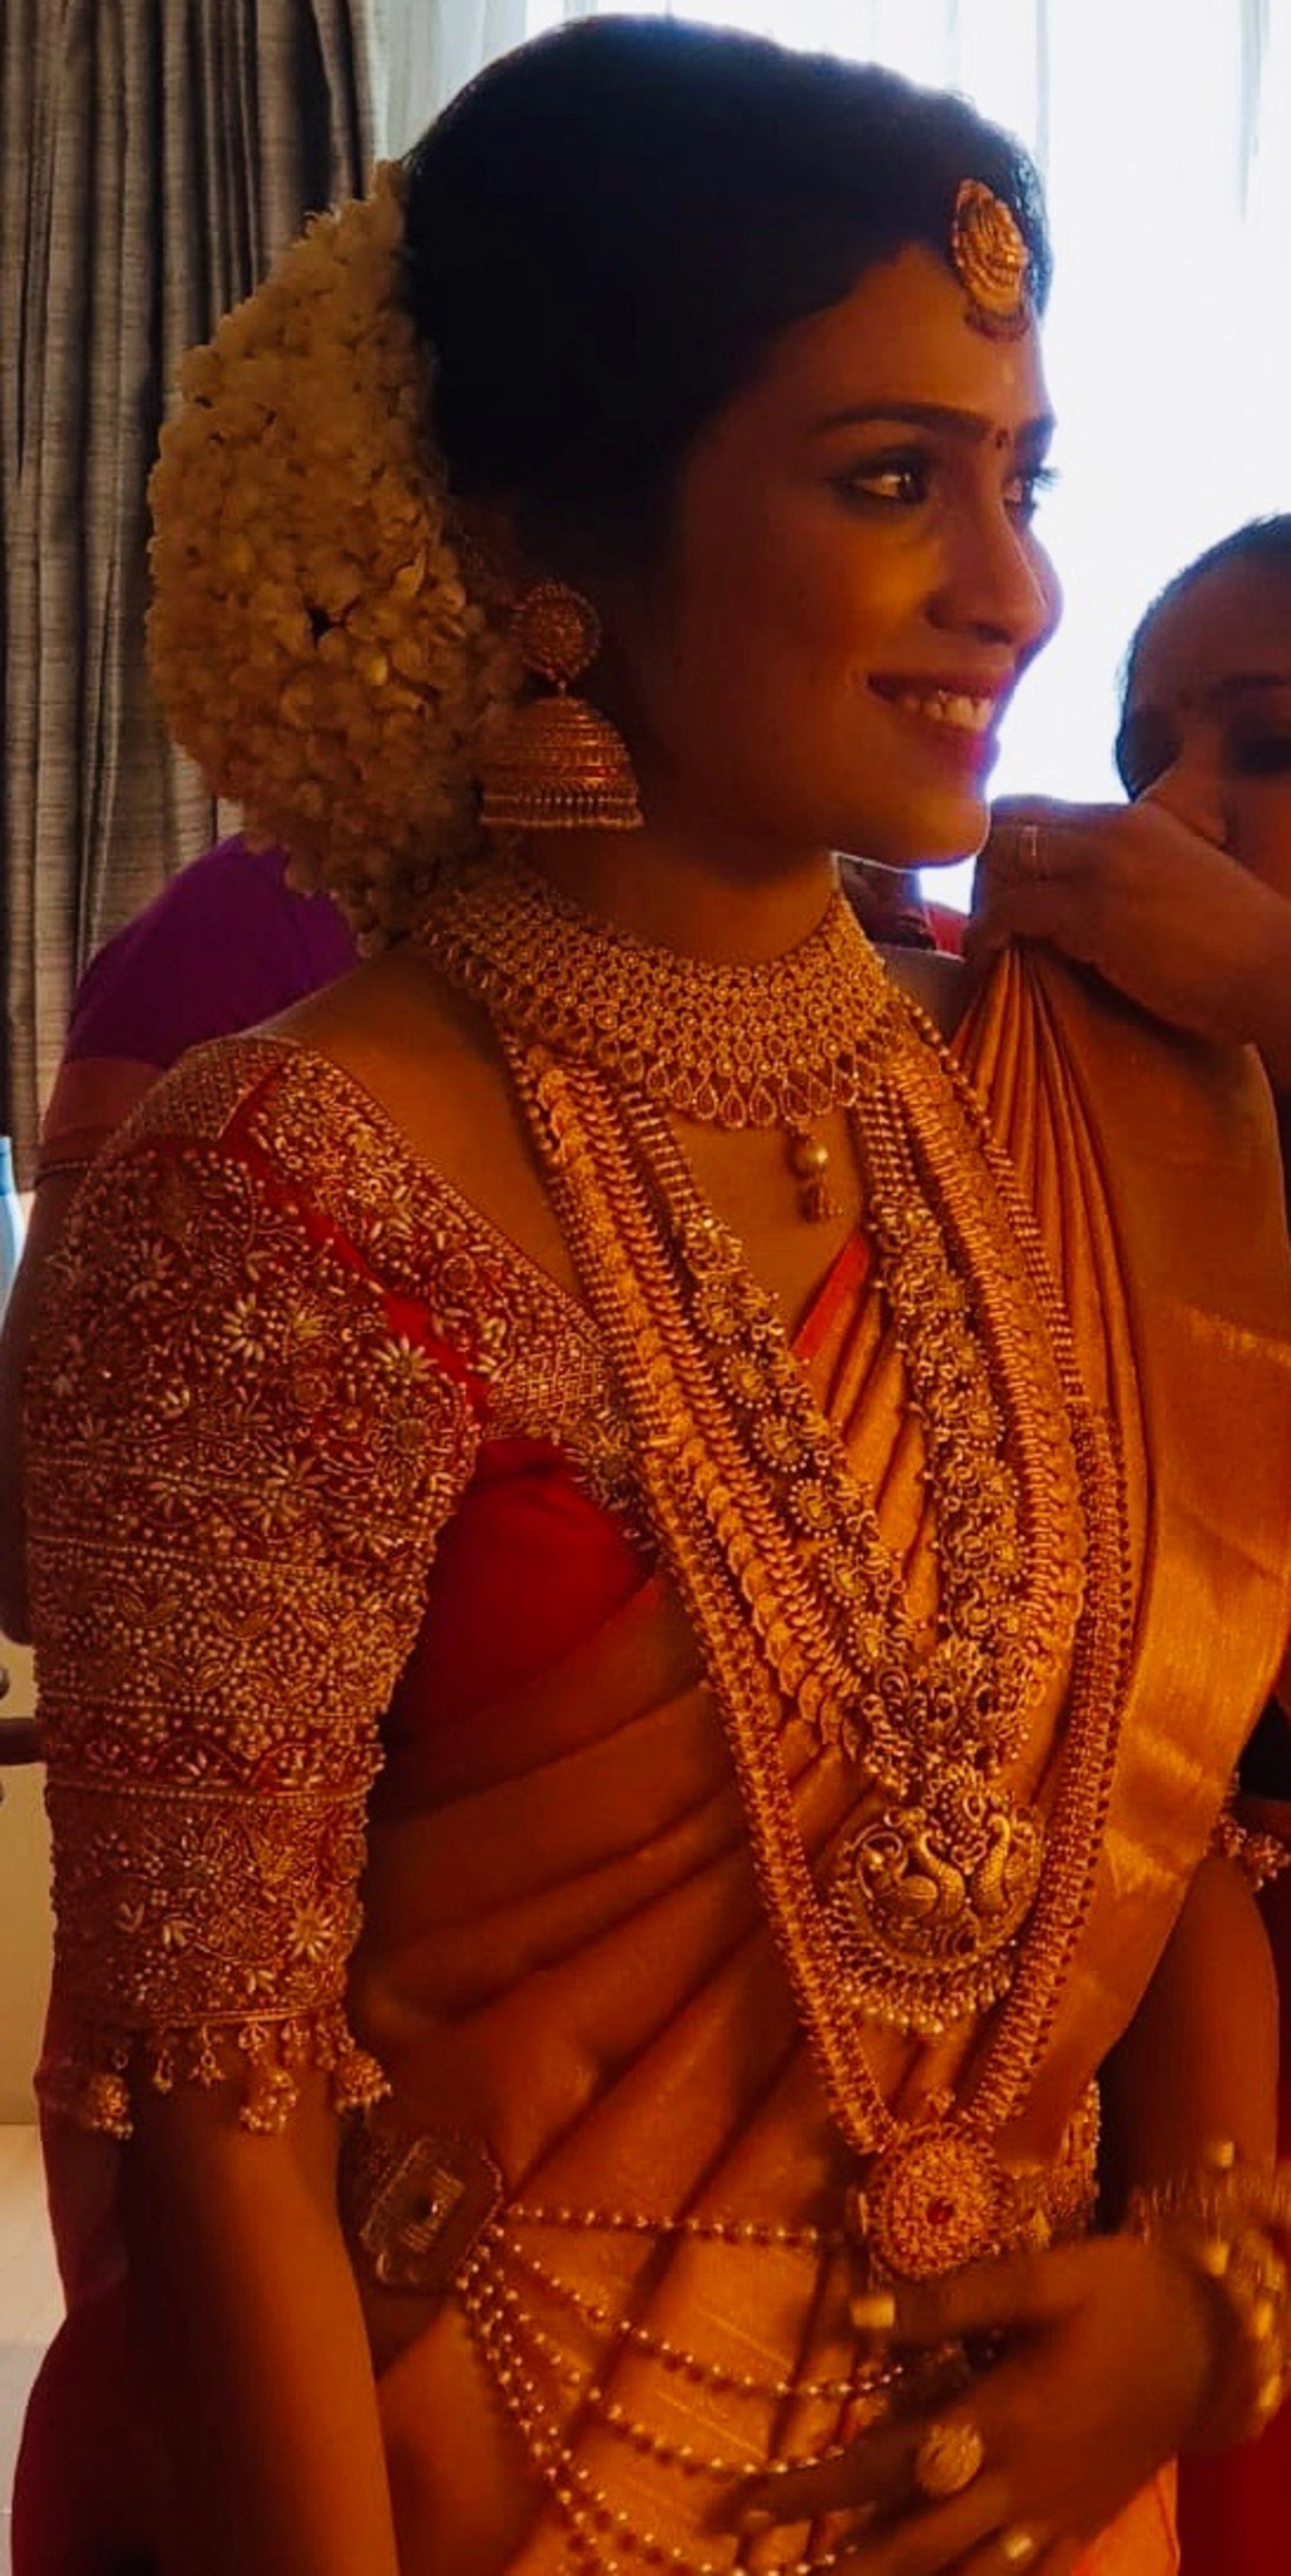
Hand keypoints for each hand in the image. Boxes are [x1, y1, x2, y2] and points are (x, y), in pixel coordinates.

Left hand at [729, 2232, 1214, 2572]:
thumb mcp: (1039, 2278)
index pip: (886, 2463)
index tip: (752, 2503)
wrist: (1212, 2335)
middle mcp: (1021, 2481)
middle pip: (913, 2537)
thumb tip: (857, 2311)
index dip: (816, 2486)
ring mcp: (1053, 2515)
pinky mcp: (1081, 2525)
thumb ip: (947, 2301)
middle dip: (837, 2556)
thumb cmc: (1120, 2291)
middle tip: (766, 2562)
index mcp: (1003, 2417)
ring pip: (961, 2574)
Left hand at [969, 789, 1290, 1073]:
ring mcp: (1101, 868)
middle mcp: (1111, 830)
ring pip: (1001, 860)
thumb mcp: (1177, 882)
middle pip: (1004, 823)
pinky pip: (1010, 911)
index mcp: (1132, 819)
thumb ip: (1129, 874)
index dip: (999, 843)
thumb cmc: (1235, 943)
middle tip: (981, 916)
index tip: (990, 885)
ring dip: (980, 901)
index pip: (1033, 807)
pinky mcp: (1094, 914)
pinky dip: (986, 935)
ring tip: (983, 942)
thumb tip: (1087, 901)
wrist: (1276, 968)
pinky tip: (986, 960)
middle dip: (980, 869)